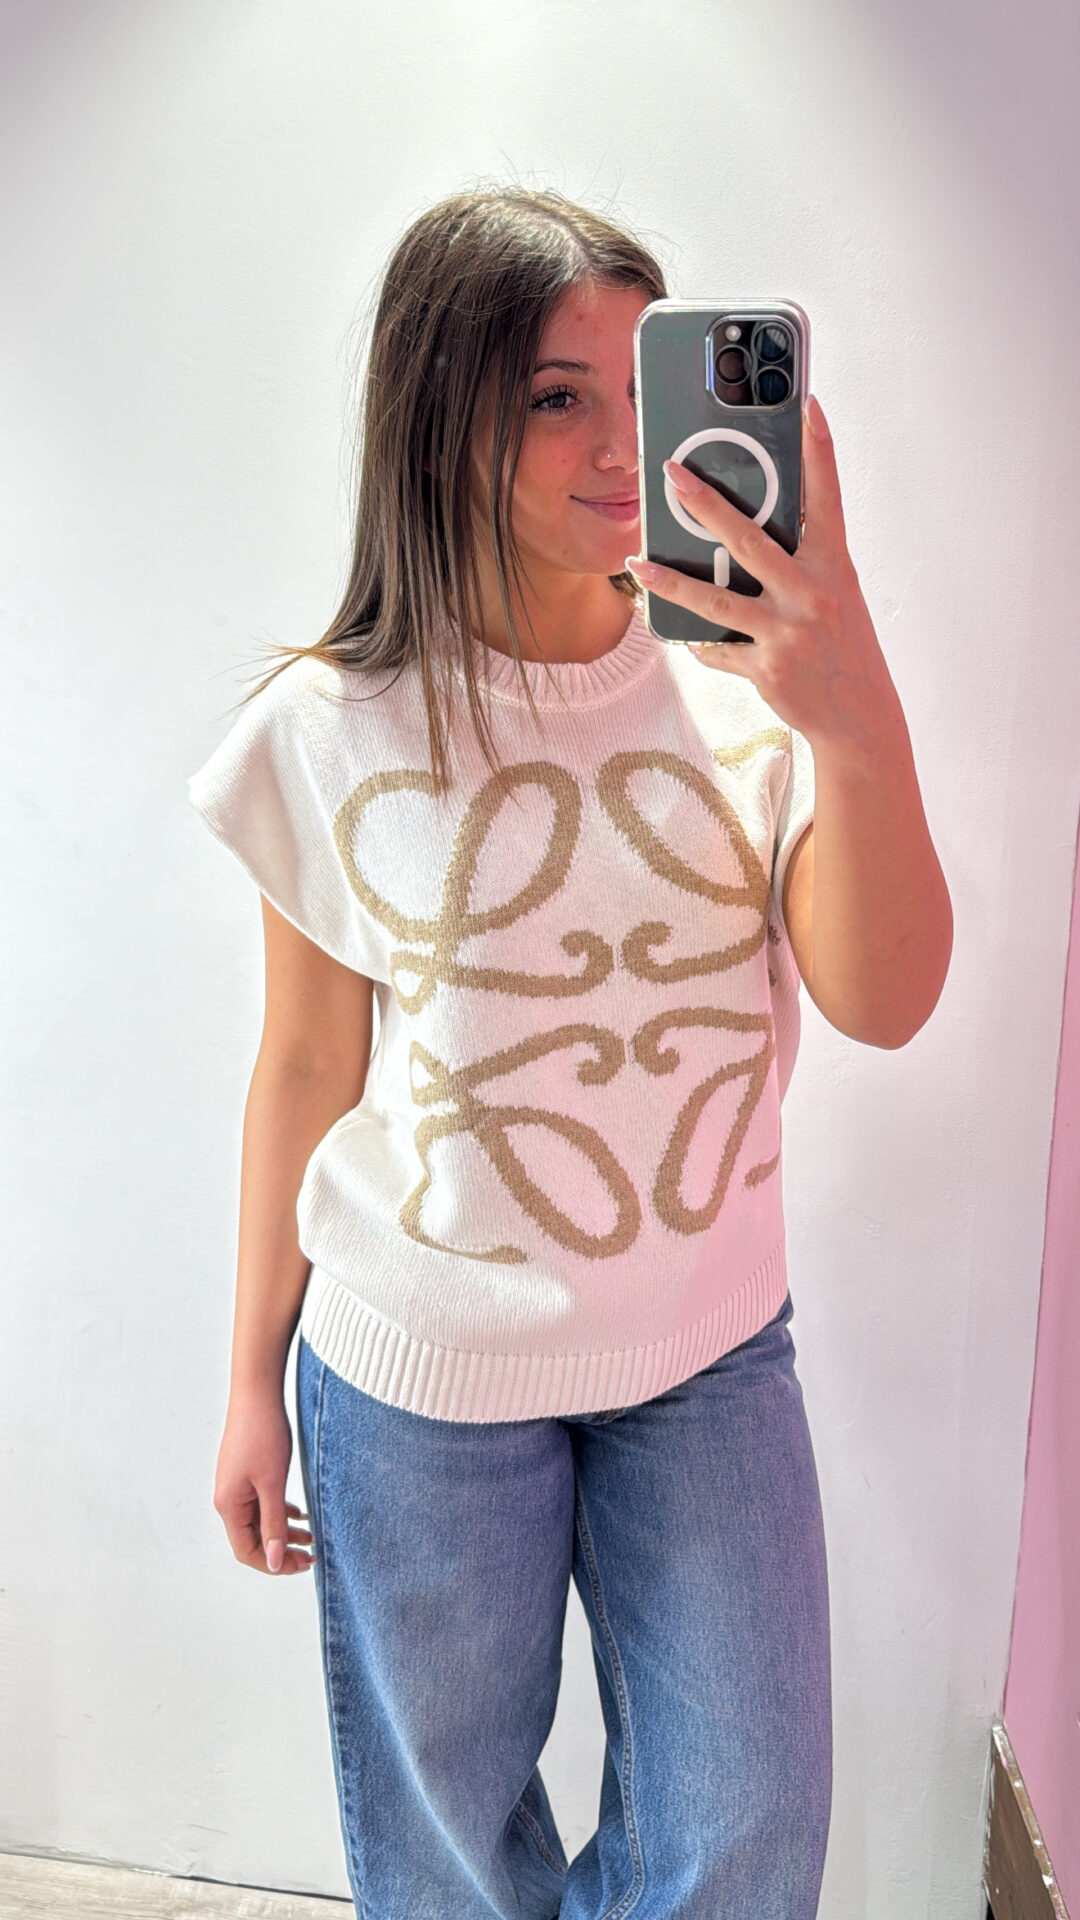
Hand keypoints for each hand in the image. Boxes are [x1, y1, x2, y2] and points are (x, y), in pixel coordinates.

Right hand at [214, 1390, 315, 1575]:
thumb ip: (274, 1524)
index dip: (274, 1564)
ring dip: (283, 1532)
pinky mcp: (245, 1474)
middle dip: (280, 1551)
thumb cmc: (263, 1434)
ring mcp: (235, 1485)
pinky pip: (261, 1504)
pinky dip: (279, 1512)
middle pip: (252, 1539)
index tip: (302, 1564)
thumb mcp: (272, 1483)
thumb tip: (274, 1562)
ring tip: (310, 1537)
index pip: (247, 1551)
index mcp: (229, 1505)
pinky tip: (299, 1513)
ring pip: (258, 1522)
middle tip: (310, 1556)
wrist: (257, 1394)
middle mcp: (228, 1499)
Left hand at [626, 394, 901, 761]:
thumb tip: (744, 537)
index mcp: (833, 565)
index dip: (819, 449)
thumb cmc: (843, 645)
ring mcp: (786, 631)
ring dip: (669, 580)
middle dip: (705, 503)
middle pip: (748, 538)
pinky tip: (686, 636)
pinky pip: (717, 648)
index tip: (807, 404)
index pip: (827, 496)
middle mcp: (811, 592)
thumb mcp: (835, 594)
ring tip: (636, 563)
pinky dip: (701, 642)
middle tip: (671, 474)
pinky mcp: (765, 666)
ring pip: (714, 599)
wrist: (860, 715)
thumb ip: (799, 563)